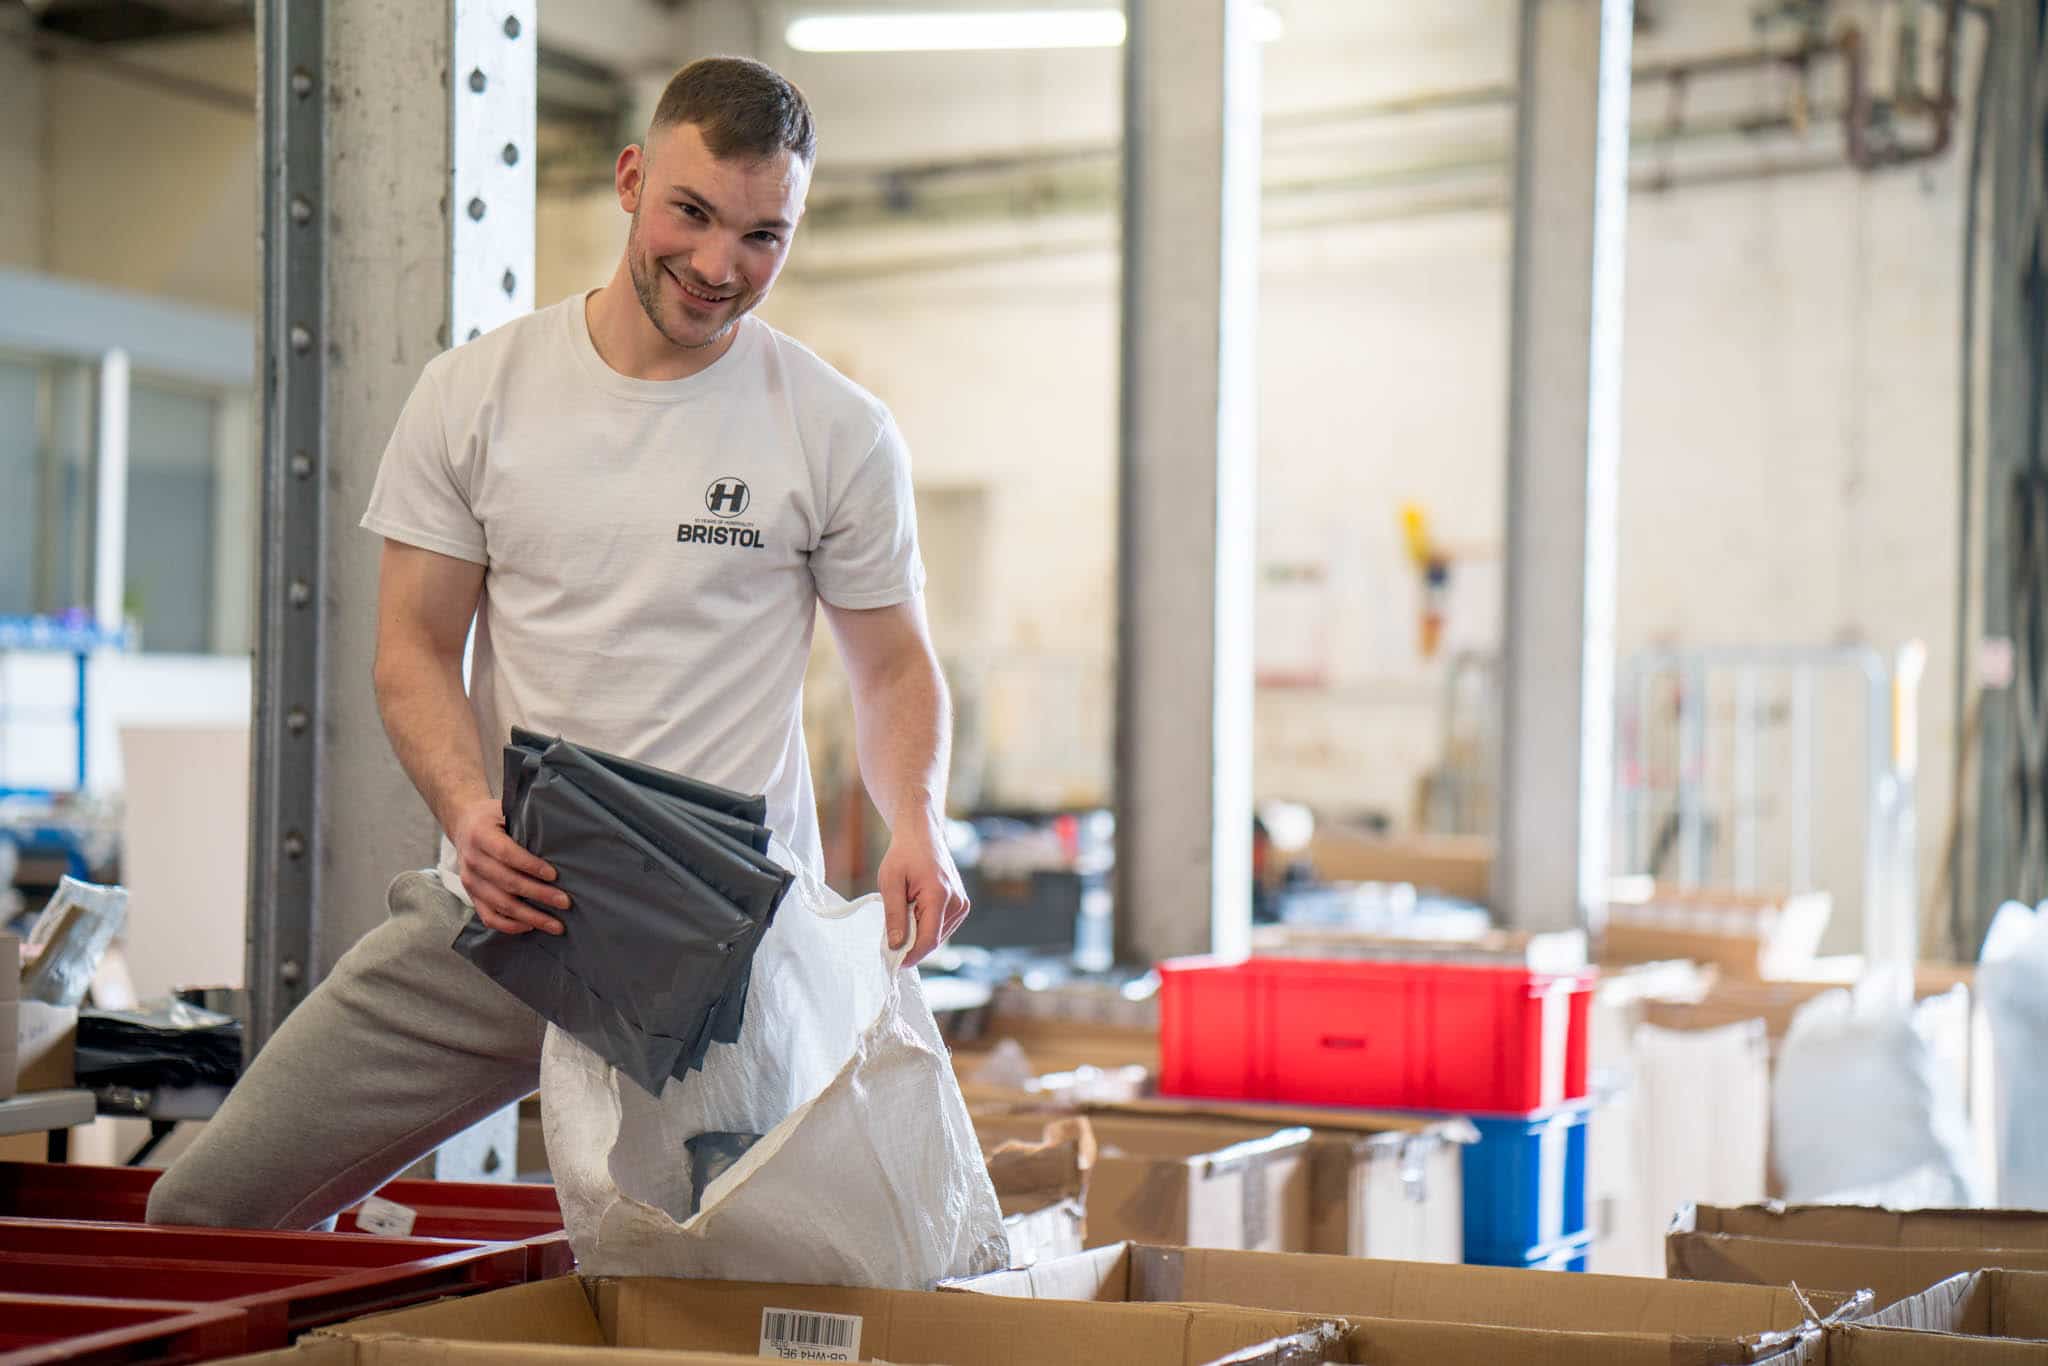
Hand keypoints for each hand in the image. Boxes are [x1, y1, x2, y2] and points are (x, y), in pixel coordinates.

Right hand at [451, 796, 568, 934]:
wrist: (463, 824)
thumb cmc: (493, 818)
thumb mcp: (506, 810)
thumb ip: (526, 822)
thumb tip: (560, 834)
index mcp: (481, 836)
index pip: (506, 854)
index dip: (530, 866)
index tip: (553, 875)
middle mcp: (472, 860)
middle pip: (507, 883)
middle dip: (539, 894)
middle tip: (565, 902)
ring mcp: (470, 881)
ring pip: (500, 904)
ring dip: (530, 916)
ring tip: (555, 924)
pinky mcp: (471, 895)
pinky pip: (489, 917)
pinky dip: (510, 925)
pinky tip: (531, 926)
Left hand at [876, 813, 969, 966]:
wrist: (921, 835)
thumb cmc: (903, 855)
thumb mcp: (890, 883)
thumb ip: (893, 916)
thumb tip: (895, 946)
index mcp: (940, 896)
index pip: (929, 939)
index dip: (911, 955)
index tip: (893, 962)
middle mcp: (957, 903)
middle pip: (933, 940)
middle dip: (911, 943)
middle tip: (889, 935)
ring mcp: (962, 905)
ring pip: (937, 936)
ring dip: (918, 933)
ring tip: (904, 911)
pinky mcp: (961, 906)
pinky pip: (941, 928)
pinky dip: (925, 926)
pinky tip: (914, 910)